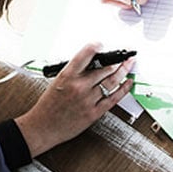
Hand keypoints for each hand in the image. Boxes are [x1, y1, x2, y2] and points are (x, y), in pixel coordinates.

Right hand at [16, 43, 134, 156]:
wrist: (43, 126)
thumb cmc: (48, 105)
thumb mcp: (57, 81)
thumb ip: (73, 72)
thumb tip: (90, 62)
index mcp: (67, 75)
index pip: (86, 54)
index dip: (96, 46)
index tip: (101, 44)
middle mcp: (79, 86)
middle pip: (104, 68)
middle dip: (116, 59)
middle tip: (123, 54)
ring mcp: (88, 100)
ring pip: (111, 81)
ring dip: (123, 70)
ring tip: (129, 64)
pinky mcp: (94, 113)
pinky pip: (113, 98)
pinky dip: (123, 89)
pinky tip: (128, 82)